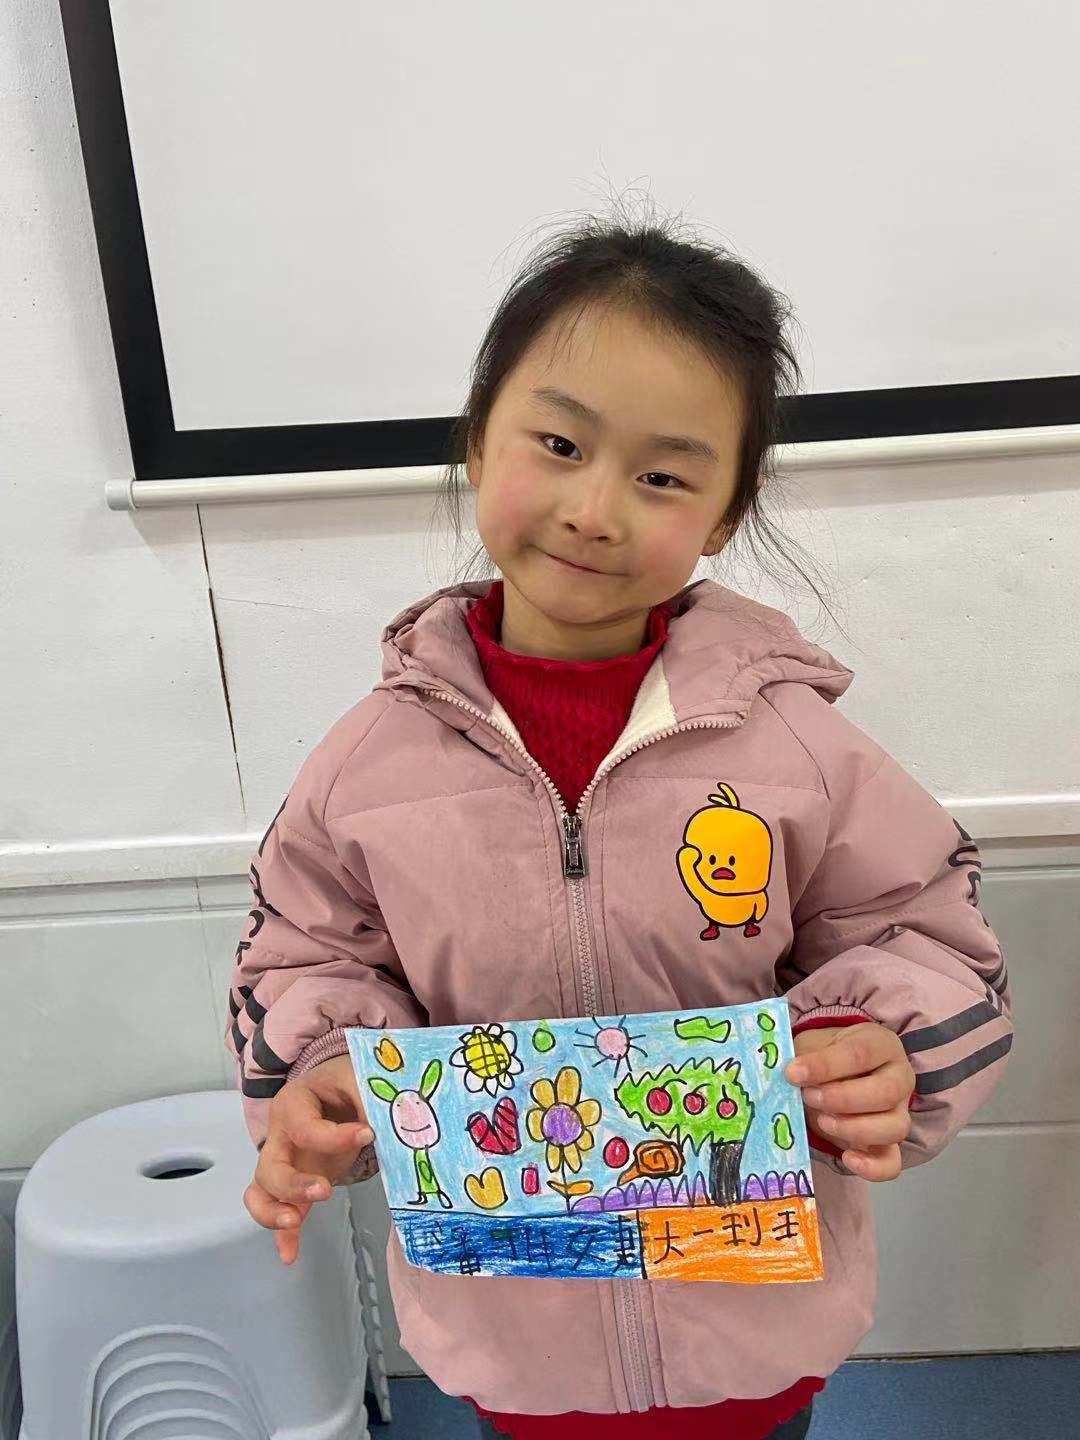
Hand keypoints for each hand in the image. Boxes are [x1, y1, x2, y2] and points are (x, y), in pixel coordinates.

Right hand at [243, 1053, 373, 1264]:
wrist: (338, 1088)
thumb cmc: (345, 1081)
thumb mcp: (357, 1077)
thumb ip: (368, 1099)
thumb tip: (384, 1126)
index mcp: (293, 1103)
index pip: (304, 1127)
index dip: (334, 1136)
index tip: (368, 1134)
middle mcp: (280, 1135)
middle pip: (270, 1166)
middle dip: (292, 1183)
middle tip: (324, 1190)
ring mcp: (285, 1162)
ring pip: (262, 1191)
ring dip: (274, 1211)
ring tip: (295, 1222)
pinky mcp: (296, 1184)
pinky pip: (280, 1210)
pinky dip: (283, 1234)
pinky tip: (290, 1254)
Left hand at [784, 1023, 914, 1180]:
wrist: (834, 1073)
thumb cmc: (825, 1055)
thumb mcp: (815, 1045)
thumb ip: (804, 1058)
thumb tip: (790, 1075)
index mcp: (881, 1044)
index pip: (860, 1053)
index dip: (825, 1066)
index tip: (792, 1074)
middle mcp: (899, 1077)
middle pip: (886, 1092)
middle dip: (842, 1099)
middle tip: (808, 1097)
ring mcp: (900, 1112)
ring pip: (894, 1127)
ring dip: (854, 1129)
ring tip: (822, 1121)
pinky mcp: (890, 1143)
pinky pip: (893, 1162)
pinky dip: (872, 1167)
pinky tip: (847, 1158)